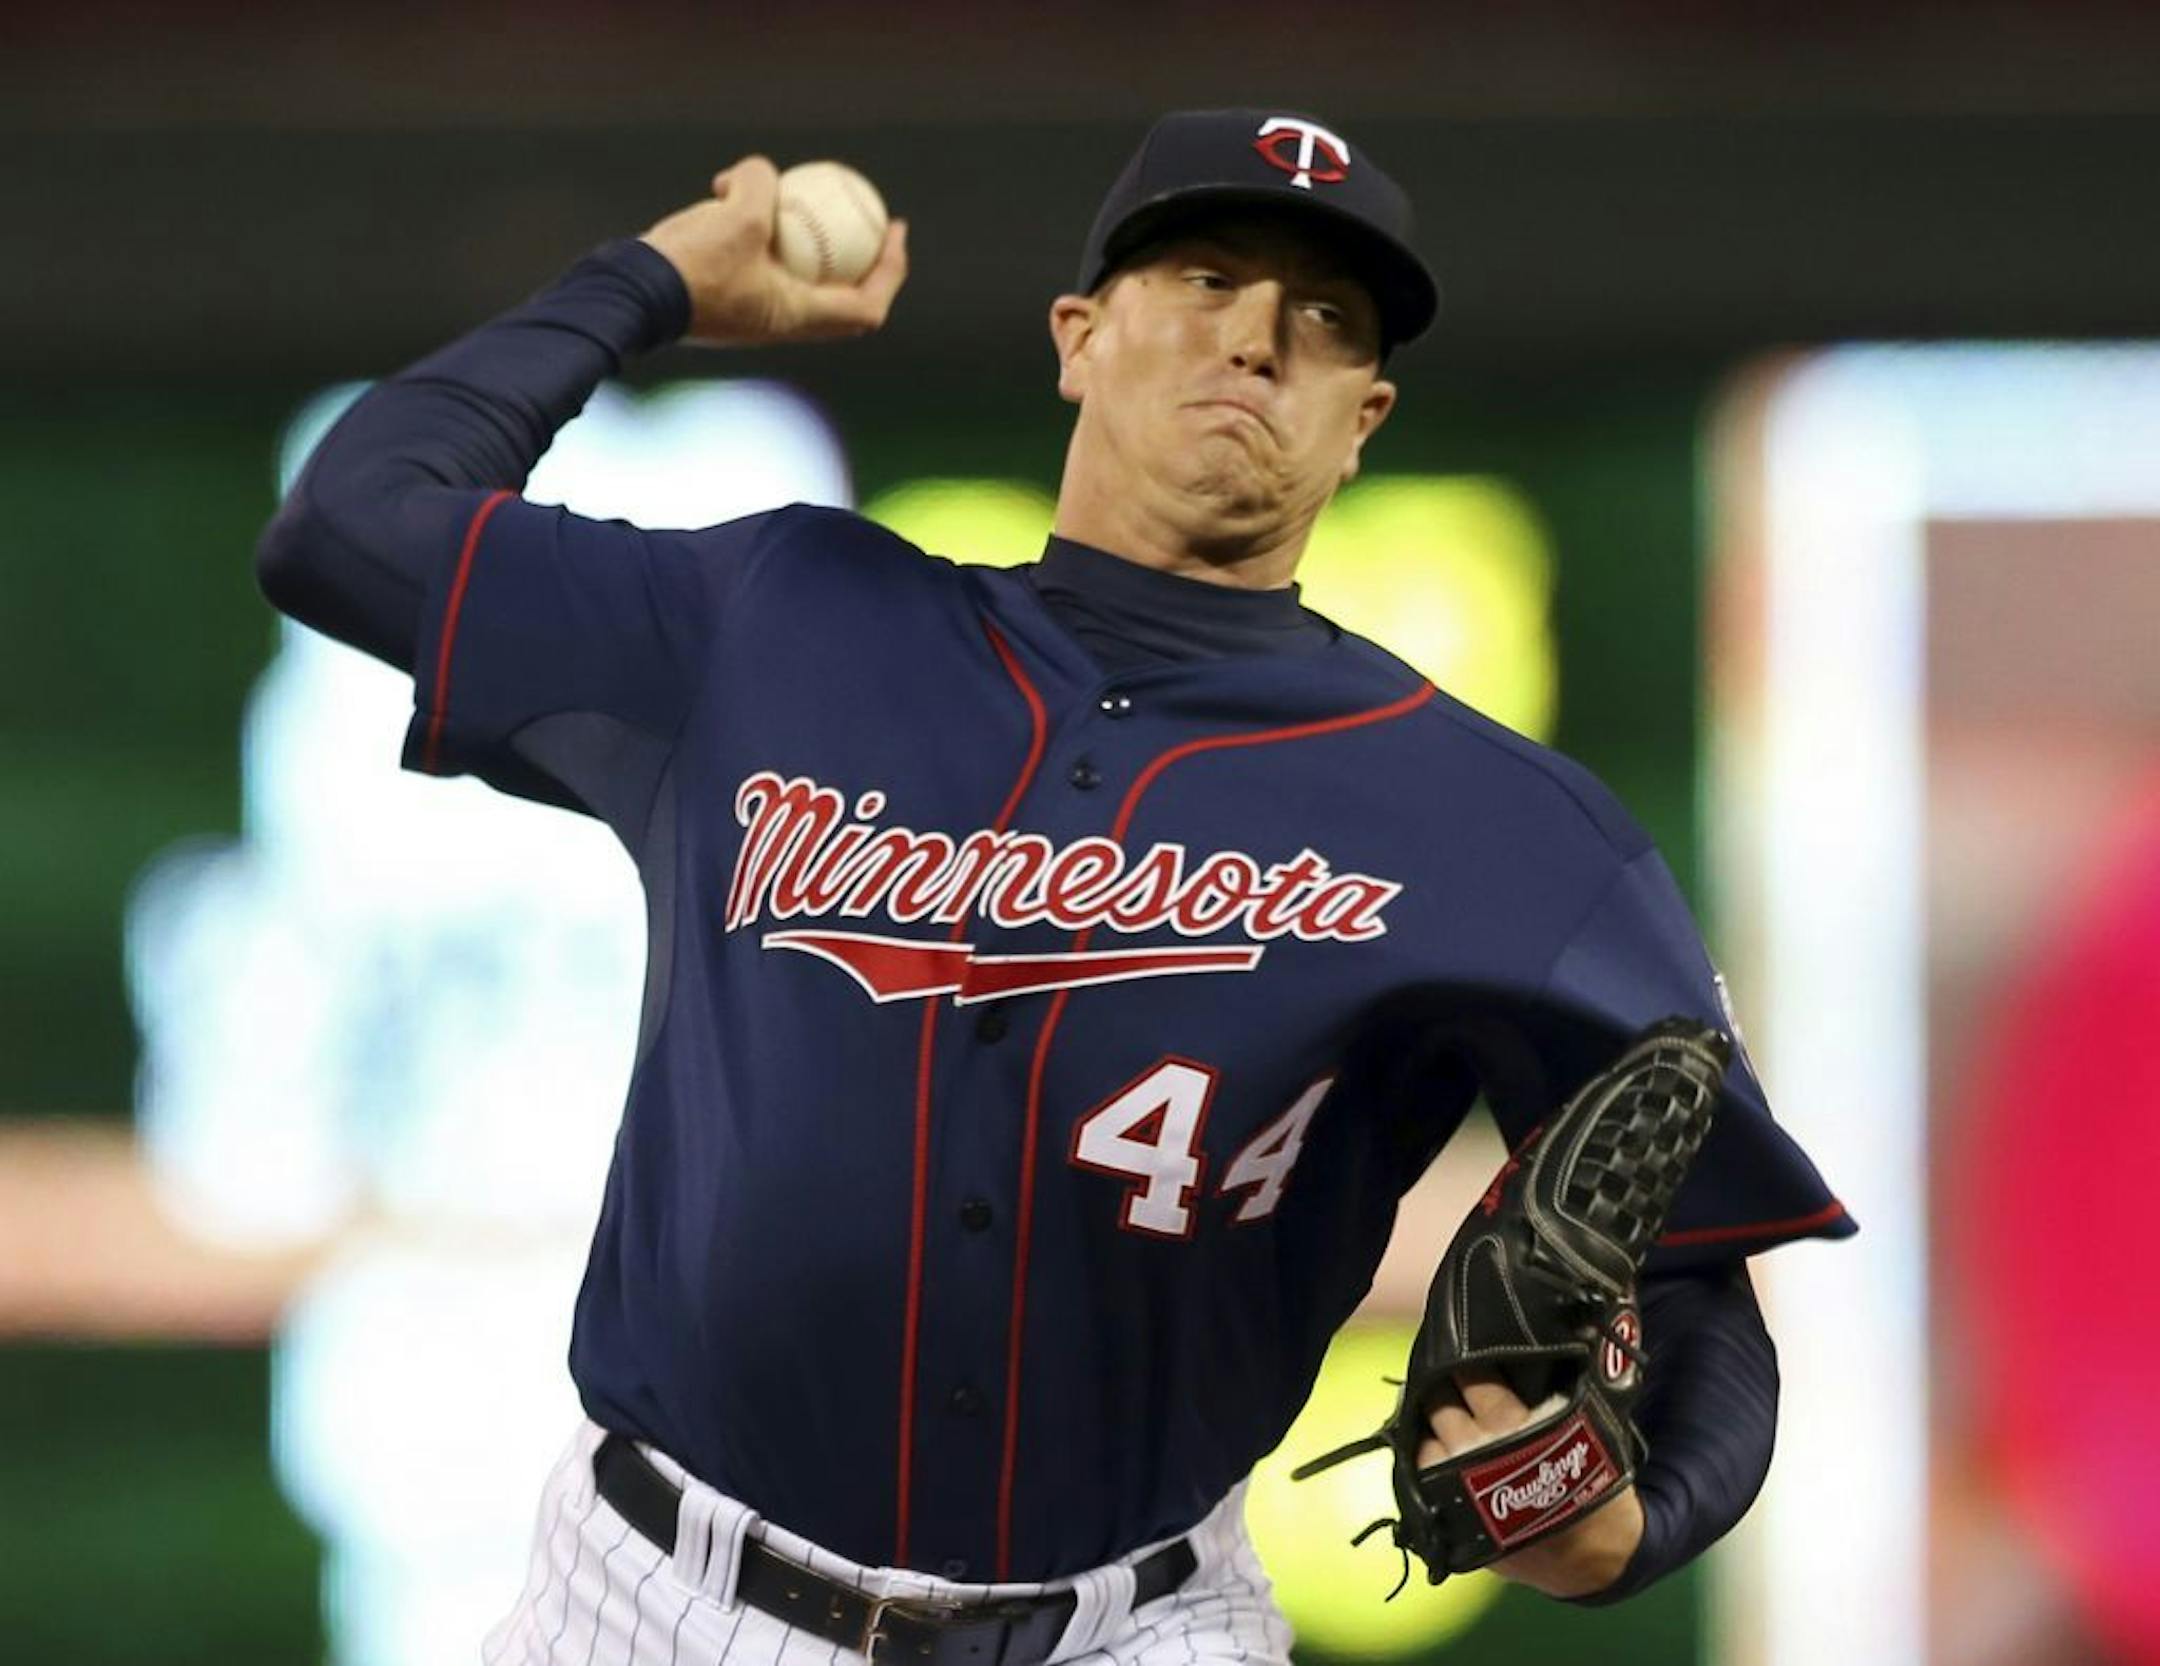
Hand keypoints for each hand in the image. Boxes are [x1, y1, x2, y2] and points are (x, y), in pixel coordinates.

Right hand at [638, 156, 908, 347]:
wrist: (629, 295)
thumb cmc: (689, 266)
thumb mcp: (738, 214)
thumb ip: (762, 185)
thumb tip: (765, 171)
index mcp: (795, 317)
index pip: (866, 306)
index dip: (891, 271)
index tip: (895, 231)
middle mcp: (778, 322)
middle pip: (840, 294)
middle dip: (861, 258)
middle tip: (869, 214)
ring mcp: (749, 313)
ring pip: (793, 272)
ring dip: (799, 233)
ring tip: (789, 189)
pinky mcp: (721, 298)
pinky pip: (755, 261)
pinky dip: (756, 229)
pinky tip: (728, 191)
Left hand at [1418, 1367, 1644, 1597]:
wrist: (1591, 1557)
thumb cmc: (1592, 1484)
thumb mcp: (1588, 1427)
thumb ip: (1565, 1385)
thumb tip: (1563, 1335)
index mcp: (1515, 1427)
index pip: (1474, 1374)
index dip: (1469, 1357)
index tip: (1466, 1344)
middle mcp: (1479, 1454)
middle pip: (1440, 1402)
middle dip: (1443, 1384)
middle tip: (1448, 1373)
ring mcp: (1460, 1487)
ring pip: (1423, 1439)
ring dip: (1429, 1423)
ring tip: (1438, 1409)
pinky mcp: (1451, 1518)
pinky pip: (1419, 1477)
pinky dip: (1425, 1458)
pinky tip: (1433, 1445)